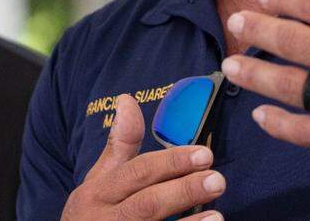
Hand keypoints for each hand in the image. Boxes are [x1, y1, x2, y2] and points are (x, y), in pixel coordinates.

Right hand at [60, 94, 226, 220]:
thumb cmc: (92, 217)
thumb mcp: (98, 182)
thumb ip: (119, 146)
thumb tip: (128, 100)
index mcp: (97, 194)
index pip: (137, 173)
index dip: (170, 163)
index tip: (204, 154)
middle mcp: (105, 220)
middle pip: (147, 205)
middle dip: (183, 191)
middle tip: (218, 179)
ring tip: (217, 216)